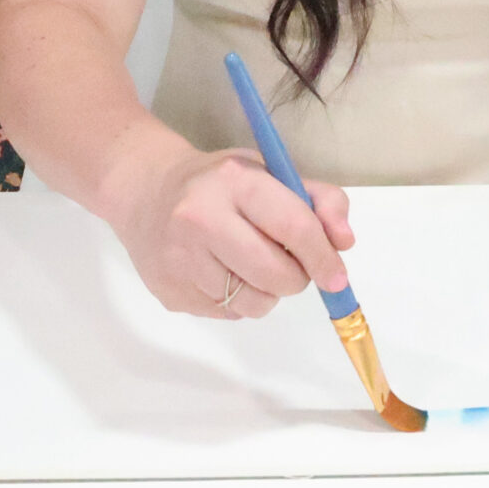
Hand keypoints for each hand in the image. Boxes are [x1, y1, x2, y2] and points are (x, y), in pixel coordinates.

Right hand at [110, 144, 354, 319]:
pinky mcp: (169, 293)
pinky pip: (229, 315)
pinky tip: (221, 271)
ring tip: (249, 263)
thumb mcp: (269, 172)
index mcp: (233, 180)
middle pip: (275, 275)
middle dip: (296, 278)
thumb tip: (344, 243)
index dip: (323, 256)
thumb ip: (318, 200)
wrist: (145, 191)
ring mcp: (180, 259)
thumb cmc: (219, 181)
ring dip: (267, 292)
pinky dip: (239, 300)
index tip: (337, 276)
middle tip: (289, 264)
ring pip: (254, 303)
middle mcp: (200, 218)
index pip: (293, 226)